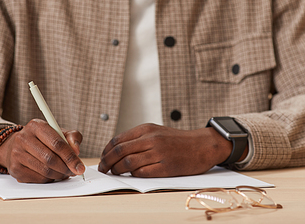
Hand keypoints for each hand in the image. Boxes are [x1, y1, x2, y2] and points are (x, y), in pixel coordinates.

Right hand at [0, 119, 84, 182]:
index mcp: (36, 126)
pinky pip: (37, 179)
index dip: (70, 157)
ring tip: (64, 173)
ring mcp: (16, 154)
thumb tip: (77, 151)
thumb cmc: (43, 139)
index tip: (80, 167)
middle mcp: (23, 138)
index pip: (57, 143)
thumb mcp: (59, 132)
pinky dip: (49, 179)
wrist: (18, 145)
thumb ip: (72, 137)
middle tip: (74, 172)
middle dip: (66, 168)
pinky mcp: (14, 168)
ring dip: (59, 175)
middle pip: (50, 159)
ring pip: (44, 170)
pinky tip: (52, 174)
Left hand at [97, 123, 236, 177]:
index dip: (106, 151)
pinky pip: (142, 172)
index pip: (118, 140)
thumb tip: (116, 150)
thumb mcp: (156, 131)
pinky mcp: (166, 167)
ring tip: (115, 173)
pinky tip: (131, 175)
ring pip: (128, 162)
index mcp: (146, 129)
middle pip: (120, 151)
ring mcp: (158, 153)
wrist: (202, 145)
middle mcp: (151, 139)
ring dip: (118, 170)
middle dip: (107, 162)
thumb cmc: (178, 140)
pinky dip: (133, 175)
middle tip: (103, 169)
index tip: (102, 158)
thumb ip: (138, 138)